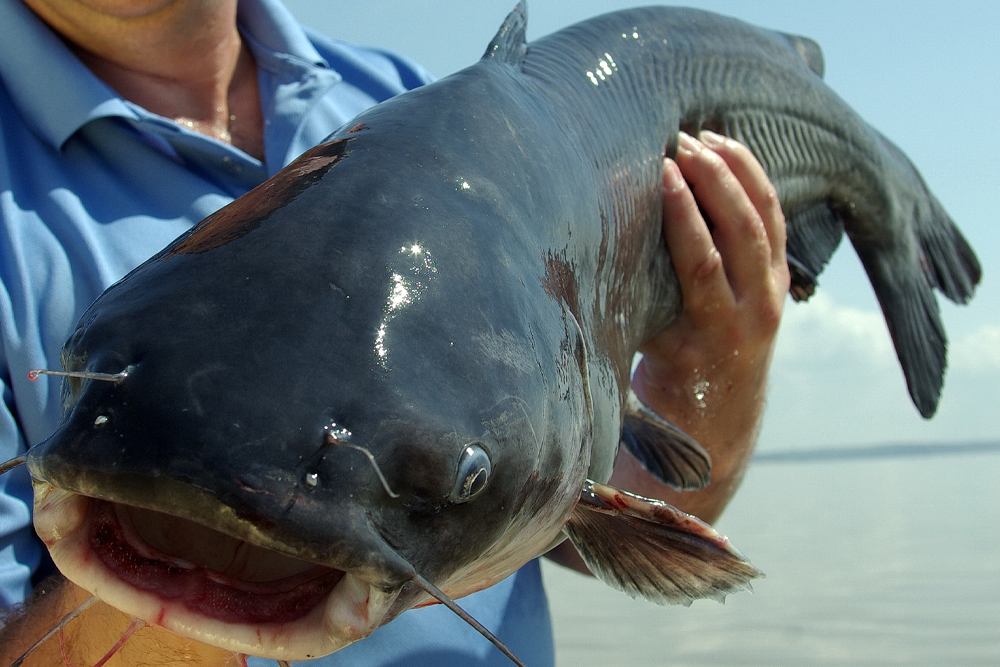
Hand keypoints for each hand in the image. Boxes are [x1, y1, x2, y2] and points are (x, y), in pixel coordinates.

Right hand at [619, 130, 788, 522]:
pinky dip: (755, 183)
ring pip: (767, 220)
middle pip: (743, 232)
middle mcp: (753, 311)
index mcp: (714, 332)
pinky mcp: (779, 279)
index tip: (662, 171)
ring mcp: (773, 294)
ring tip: (705, 137)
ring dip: (738, 173)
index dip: (684, 214)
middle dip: (714, 180)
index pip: (703, 261)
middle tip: (682, 143)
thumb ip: (624, 310)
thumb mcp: (642, 353)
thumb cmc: (665, 384)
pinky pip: (775, 220)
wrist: (719, 416)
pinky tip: (730, 153)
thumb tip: (570, 269)